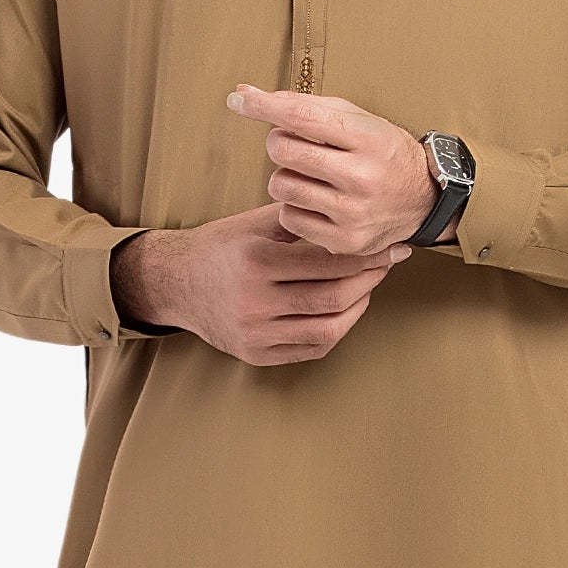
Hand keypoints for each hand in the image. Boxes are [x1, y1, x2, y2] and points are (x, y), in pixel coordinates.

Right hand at [113, 208, 408, 366]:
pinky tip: (345, 309)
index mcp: (256, 261)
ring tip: (367, 286)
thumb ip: (300, 219)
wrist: (177, 283)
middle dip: (369, 280)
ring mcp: (254, 333)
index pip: (328, 262)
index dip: (366, 255)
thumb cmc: (222, 247)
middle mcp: (253, 301)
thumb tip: (355, 212)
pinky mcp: (255, 354)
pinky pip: (311, 348)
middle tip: (386, 264)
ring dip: (357, 307)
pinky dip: (336, 329)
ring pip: (327, 328)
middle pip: (332, 297)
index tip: (390, 247)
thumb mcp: (254, 223)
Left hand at [227, 83, 435, 257]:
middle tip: (295, 146)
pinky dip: (294, 208)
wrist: (424, 201)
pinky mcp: (344, 242)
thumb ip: (304, 106)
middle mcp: (362, 177)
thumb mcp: (356, 120)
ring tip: (310, 176)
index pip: (302, 117)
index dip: (263, 107)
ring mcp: (353, 213)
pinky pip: (289, 218)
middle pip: (283, 152)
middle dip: (280, 144)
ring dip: (286, 178)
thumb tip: (244, 96)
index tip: (238, 101)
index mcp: (368, 139)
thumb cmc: (382, 153)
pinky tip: (317, 202)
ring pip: (281, 186)